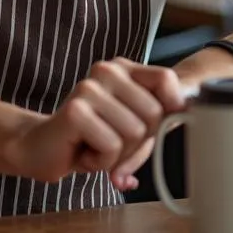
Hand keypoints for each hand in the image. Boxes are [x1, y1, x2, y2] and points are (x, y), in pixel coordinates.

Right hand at [3, 58, 184, 191]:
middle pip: (155, 113)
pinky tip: (84, 153)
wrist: (41, 148)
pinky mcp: (76, 110)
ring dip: (118, 156)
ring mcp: (90, 88)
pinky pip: (112, 146)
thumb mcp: (130, 125)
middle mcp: (107, 71)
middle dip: (139, 143)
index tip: (160, 127)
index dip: (173, 107)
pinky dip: (101, 163)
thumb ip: (157, 116)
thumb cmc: (90, 139)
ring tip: (97, 148)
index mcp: (122, 69)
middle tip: (113, 145)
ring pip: (135, 133)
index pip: (166, 79)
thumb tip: (191, 111)